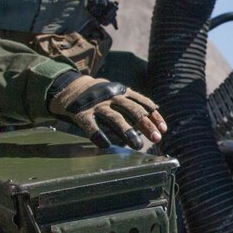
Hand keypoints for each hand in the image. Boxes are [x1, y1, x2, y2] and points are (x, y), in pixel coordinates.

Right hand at [48, 72, 166, 149]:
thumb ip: (132, 102)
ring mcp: (96, 105)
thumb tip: (155, 114)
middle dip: (146, 124)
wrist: (69, 87)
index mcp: (122, 91)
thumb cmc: (99, 95)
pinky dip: (98, 135)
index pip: (142, 103)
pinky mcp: (81, 114)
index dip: (154, 116)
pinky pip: (91, 125)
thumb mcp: (117, 93)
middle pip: (132, 110)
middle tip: (156, 138)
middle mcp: (111, 97)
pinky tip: (105, 145)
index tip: (163, 129)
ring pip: (114, 118)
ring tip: (137, 146)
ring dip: (127, 132)